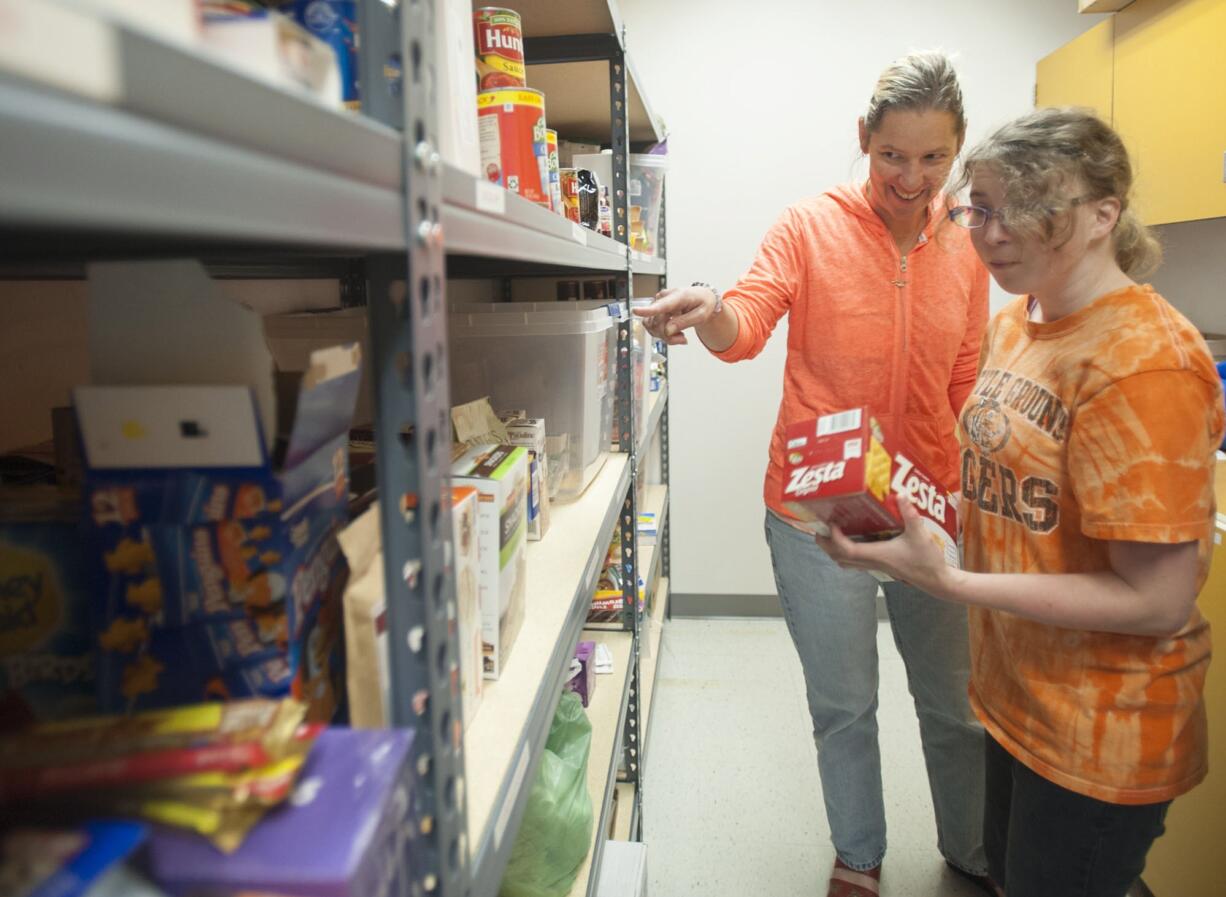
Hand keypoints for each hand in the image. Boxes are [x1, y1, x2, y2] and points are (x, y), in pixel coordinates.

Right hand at [632, 285, 719, 345]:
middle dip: (668, 335)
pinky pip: (652, 327)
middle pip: (657, 322)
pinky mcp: (655, 311)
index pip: (661, 305)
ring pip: (652, 327)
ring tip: (680, 335)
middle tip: (682, 339)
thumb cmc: (703, 303)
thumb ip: (685, 322)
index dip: (648, 309)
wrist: (701, 298)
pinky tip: (674, 332)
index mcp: (679, 296)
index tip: (635, 310)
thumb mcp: (701, 315)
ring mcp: (658, 304)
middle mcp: (665, 298)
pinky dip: (663, 334)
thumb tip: (668, 330)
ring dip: (665, 336)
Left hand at [815, 501, 952, 595]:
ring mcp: (875, 566)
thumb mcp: (920, 534)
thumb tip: (901, 495)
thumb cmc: (927, 560)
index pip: (847, 549)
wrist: (936, 580)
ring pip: (845, 562)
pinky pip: (856, 562)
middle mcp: (872, 562)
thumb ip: (911, 514)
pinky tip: (853, 539)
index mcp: (877, 554)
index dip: (835, 538)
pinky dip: (846, 552)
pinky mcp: (880, 566)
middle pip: (839, 557)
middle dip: (825, 544)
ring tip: (829, 533)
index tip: (831, 522)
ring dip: (833, 549)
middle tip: (819, 527)